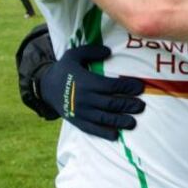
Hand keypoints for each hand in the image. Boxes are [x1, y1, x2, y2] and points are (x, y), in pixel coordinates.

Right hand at [16, 27, 145, 138]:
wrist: (45, 87)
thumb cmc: (64, 69)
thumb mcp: (74, 55)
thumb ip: (91, 51)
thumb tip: (108, 51)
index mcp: (85, 81)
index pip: (110, 86)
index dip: (126, 87)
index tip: (140, 88)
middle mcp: (84, 98)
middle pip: (110, 103)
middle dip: (127, 105)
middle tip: (141, 106)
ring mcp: (80, 112)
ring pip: (103, 118)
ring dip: (120, 121)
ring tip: (133, 123)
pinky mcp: (77, 121)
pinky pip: (91, 129)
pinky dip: (104, 133)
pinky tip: (115, 136)